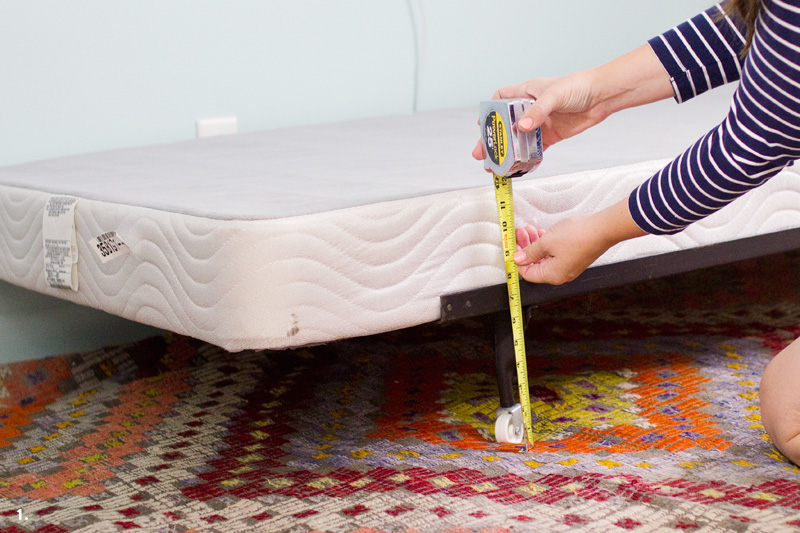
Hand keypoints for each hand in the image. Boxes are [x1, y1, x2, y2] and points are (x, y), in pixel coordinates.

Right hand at [471, 73, 602, 161]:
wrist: (602, 96)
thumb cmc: (579, 86)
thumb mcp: (555, 95)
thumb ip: (538, 111)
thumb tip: (521, 127)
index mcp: (527, 92)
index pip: (501, 98)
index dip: (490, 110)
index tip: (482, 124)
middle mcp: (530, 108)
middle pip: (505, 124)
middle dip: (493, 140)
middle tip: (482, 154)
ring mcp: (540, 123)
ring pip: (518, 140)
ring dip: (508, 153)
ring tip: (497, 166)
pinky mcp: (551, 136)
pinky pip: (535, 150)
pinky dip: (527, 159)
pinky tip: (520, 168)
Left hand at [512, 199, 647, 284]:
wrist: (603, 228)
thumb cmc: (578, 236)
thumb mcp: (546, 242)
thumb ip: (530, 252)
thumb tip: (518, 259)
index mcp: (552, 275)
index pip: (527, 273)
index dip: (518, 259)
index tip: (512, 246)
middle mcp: (560, 275)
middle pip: (535, 264)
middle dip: (526, 248)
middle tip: (520, 233)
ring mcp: (568, 266)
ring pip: (544, 257)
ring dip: (535, 243)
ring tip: (529, 229)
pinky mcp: (573, 257)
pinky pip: (554, 253)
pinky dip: (546, 244)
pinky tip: (541, 233)